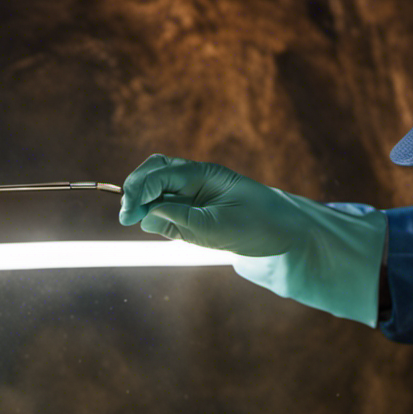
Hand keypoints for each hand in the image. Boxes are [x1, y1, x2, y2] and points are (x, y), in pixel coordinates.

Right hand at [119, 154, 387, 324]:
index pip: (161, 174)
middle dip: (136, 191)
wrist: (286, 240)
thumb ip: (184, 223)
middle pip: (154, 173)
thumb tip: (148, 217)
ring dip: (144, 203)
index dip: (140, 191)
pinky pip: (168, 211)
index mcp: (205, 175)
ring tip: (137, 221)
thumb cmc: (260, 228)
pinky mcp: (195, 215)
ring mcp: (195, 196)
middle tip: (126, 218)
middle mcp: (197, 181)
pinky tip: (154, 226)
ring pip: (158, 191)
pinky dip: (156, 217)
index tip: (127, 214)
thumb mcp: (221, 229)